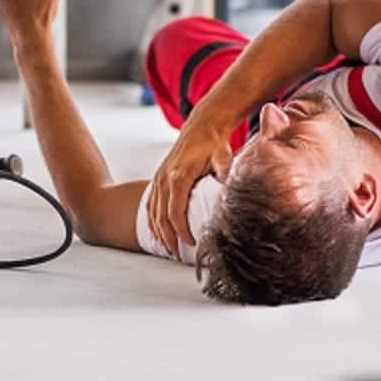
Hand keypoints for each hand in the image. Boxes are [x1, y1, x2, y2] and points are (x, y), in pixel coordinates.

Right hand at [147, 116, 234, 264]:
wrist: (202, 126)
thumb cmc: (214, 143)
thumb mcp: (223, 157)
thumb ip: (225, 172)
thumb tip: (230, 188)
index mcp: (178, 176)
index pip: (175, 212)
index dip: (181, 231)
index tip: (190, 243)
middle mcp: (164, 178)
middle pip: (161, 216)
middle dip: (168, 238)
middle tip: (176, 254)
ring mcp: (159, 178)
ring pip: (152, 211)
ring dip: (158, 231)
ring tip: (167, 248)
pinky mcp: (159, 177)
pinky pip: (150, 203)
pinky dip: (152, 219)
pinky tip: (158, 231)